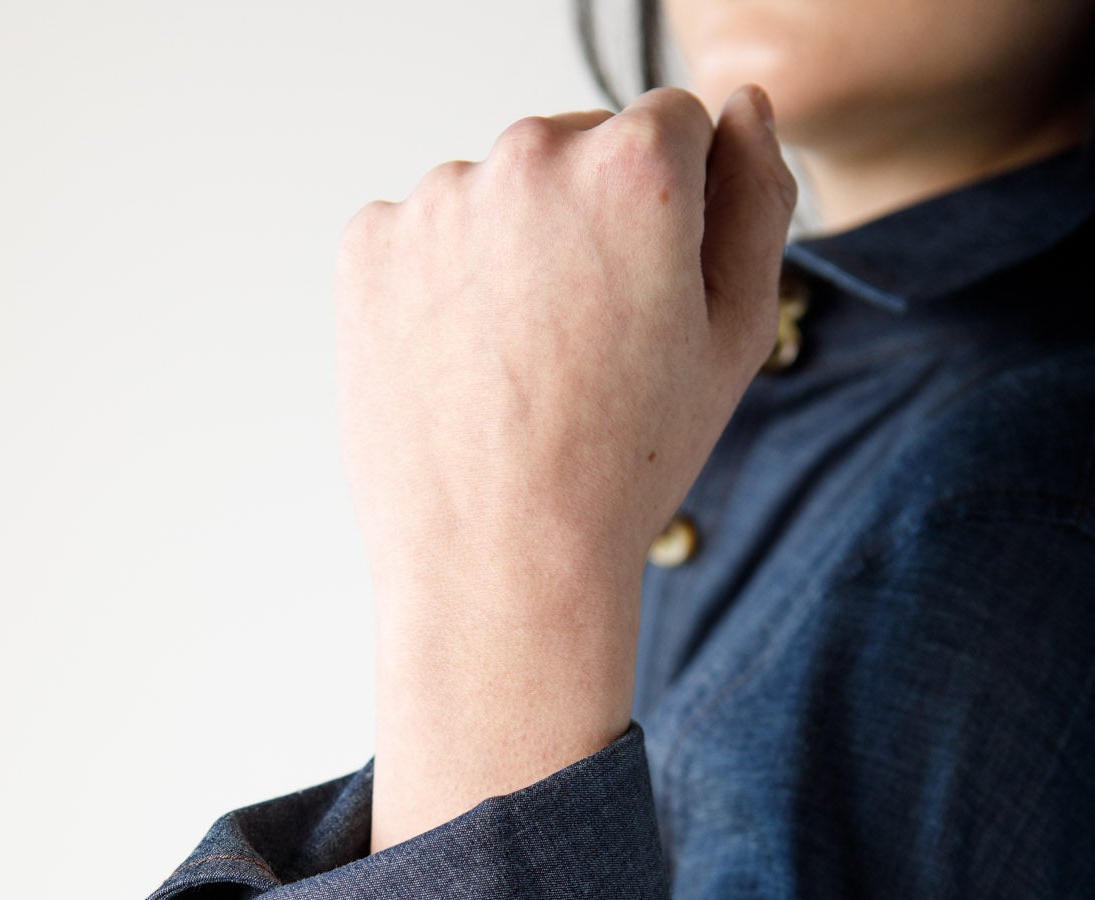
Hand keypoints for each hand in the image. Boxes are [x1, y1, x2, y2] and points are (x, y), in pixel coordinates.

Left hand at [334, 85, 796, 850]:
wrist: (498, 564)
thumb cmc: (622, 465)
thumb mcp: (734, 338)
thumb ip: (757, 199)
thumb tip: (744, 109)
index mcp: (635, 165)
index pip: (674, 122)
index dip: (677, 213)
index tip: (654, 294)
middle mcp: (529, 155)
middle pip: (578, 149)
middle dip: (590, 223)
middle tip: (586, 351)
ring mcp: (436, 198)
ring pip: (496, 197)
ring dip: (512, 254)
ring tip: (520, 372)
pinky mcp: (368, 245)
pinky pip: (423, 239)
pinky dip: (440, 288)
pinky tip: (463, 371)